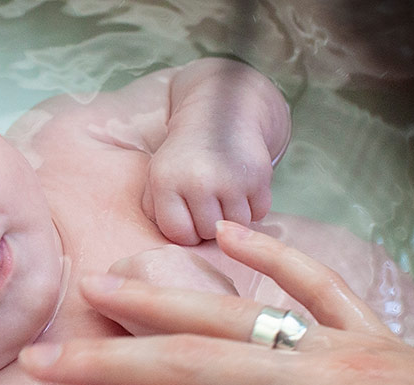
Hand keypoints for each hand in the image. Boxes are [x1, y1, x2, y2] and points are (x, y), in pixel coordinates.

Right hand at [20, 221, 413, 384]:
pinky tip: (224, 236)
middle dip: (108, 364)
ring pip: (235, 316)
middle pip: (189, 368)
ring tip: (101, 288)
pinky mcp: (374, 333)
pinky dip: (269, 257)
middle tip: (42, 358)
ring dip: (163, 301)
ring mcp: (344, 351)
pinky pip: (314, 286)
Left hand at [142, 130, 272, 245]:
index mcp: (166, 181)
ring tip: (224, 193)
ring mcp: (231, 179)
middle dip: (208, 223)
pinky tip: (241, 186)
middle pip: (208, 234)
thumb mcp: (157, 176)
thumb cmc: (184, 153)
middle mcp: (198, 180)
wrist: (221, 111)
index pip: (179, 235)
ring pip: (236, 226)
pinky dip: (253, 206)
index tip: (188, 215)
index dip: (186, 230)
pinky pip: (259, 214)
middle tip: (208, 200)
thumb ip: (154, 211)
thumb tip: (172, 243)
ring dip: (232, 216)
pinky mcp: (258, 176)